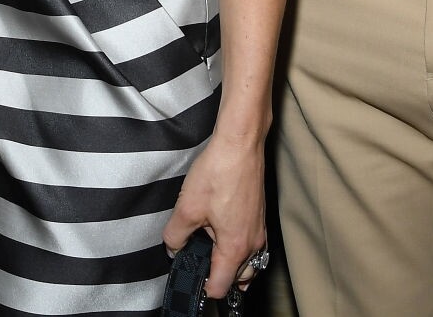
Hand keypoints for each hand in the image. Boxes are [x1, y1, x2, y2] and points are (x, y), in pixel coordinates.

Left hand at [163, 135, 267, 300]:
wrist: (240, 145)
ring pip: (247, 264)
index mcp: (235, 248)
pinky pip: (251, 247)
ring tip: (208, 249)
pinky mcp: (259, 218)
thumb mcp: (187, 207)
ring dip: (230, 264)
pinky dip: (238, 249)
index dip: (201, 286)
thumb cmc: (219, 173)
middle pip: (237, 280)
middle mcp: (253, 244)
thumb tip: (173, 248)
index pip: (220, 287)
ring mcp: (259, 232)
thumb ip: (175, 236)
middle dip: (218, 276)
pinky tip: (220, 233)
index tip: (189, 276)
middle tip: (197, 261)